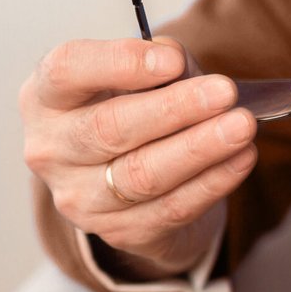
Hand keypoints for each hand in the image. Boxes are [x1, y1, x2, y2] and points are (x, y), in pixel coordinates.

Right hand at [20, 36, 256, 278]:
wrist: (136, 173)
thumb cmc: (136, 105)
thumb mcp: (143, 72)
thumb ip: (160, 61)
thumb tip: (175, 64)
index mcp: (48, 97)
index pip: (66, 71)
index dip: (119, 64)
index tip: (172, 61)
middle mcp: (52, 149)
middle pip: (108, 128)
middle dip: (174, 110)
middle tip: (225, 93)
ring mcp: (80, 197)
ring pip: (142, 175)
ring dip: (199, 149)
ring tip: (242, 126)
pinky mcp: (118, 231)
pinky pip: (170, 208)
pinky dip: (212, 181)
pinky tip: (241, 158)